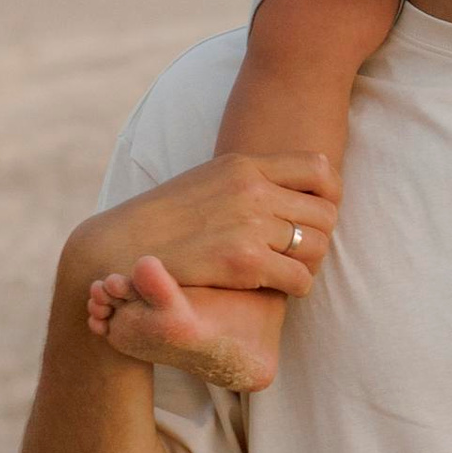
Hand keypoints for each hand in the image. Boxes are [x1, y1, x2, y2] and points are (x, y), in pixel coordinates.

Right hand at [71, 151, 340, 318]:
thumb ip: (247, 180)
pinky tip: (280, 287)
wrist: (120, 246)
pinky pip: (299, 276)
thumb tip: (289, 187)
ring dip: (310, 262)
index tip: (320, 213)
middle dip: (320, 234)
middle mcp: (252, 189)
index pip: (319, 169)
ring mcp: (249, 224)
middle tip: (303, 250)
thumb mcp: (207, 181)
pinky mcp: (244, 261)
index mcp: (244, 165)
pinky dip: (297, 286)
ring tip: (292, 269)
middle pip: (325, 211)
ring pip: (317, 245)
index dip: (331, 195)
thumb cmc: (164, 218)